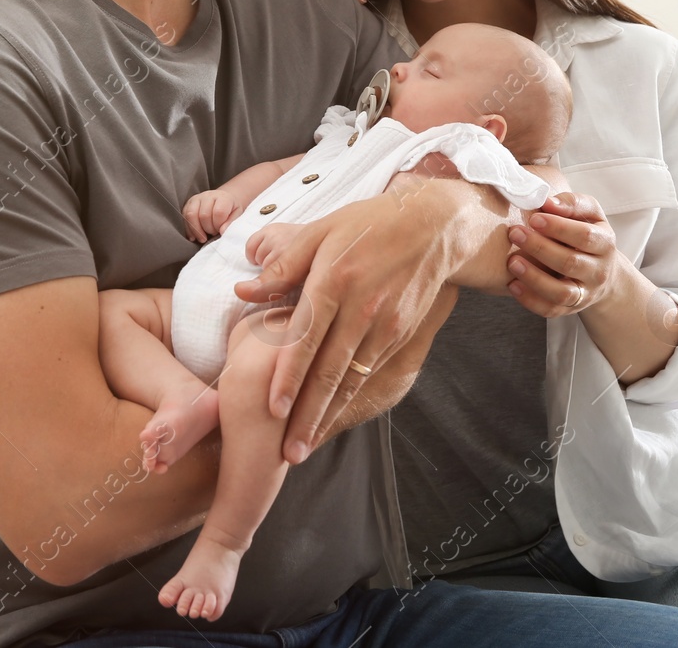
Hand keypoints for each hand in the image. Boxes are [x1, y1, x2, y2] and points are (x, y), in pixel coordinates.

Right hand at [182, 190, 242, 242]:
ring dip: (196, 230)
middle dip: (208, 229)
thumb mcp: (237, 215)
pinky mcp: (188, 204)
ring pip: (191, 215)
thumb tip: (222, 231)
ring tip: (203, 238)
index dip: (219, 225)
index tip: (221, 230)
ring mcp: (197, 199)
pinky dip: (188, 229)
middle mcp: (208, 196)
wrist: (223, 199)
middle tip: (213, 233)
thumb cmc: (231, 209)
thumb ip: (231, 223)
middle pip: (204, 215)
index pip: (218, 212)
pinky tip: (194, 237)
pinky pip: (184, 217)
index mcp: (223, 197)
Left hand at [232, 188, 458, 463]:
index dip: (288, 378)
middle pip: (329, 371)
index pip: (305, 338)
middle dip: (307, 416)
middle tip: (288, 453)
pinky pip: (371, 372)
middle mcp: (361, 307)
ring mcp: (385, 324)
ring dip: (328, 416)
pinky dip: (351, 399)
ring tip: (305, 446)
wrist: (434, 226)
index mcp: (334, 280)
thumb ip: (283, 264)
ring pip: (352, 380)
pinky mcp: (401, 333)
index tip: (272, 410)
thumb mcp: (322, 231)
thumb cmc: (370, 224)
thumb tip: (243, 290)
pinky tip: (334, 416)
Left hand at [505, 192, 621, 317]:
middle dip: (540, 248)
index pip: (584, 236)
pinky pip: (550, 310)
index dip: (558, 227)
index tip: (534, 218)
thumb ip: (572, 203)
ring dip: (534, 278)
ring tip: (512, 262)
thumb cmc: (590, 235)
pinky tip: (513, 284)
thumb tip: (548, 202)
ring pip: (561, 293)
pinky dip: (530, 300)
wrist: (604, 273)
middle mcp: (597, 271)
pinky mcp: (570, 309)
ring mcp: (585, 293)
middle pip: (570, 263)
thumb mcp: (591, 214)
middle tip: (515, 233)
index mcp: (604, 243)